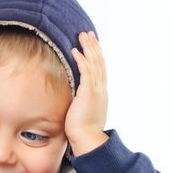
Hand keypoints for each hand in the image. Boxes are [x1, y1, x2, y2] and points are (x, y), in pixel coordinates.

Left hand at [65, 31, 108, 155]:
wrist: (87, 139)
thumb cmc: (82, 129)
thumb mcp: (82, 111)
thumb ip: (80, 101)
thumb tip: (72, 98)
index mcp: (100, 92)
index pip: (99, 69)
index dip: (96, 55)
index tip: (92, 44)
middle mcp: (100, 88)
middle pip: (99, 62)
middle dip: (94, 46)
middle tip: (88, 34)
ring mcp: (96, 90)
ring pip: (95, 63)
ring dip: (89, 48)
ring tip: (82, 36)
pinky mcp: (89, 93)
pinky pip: (87, 72)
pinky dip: (82, 60)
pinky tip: (75, 51)